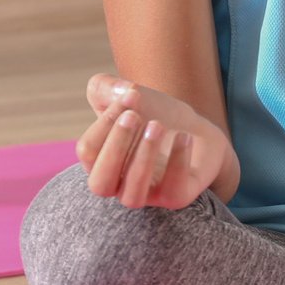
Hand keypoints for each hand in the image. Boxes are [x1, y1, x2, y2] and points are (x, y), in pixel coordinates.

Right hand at [75, 74, 228, 209]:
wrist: (197, 132)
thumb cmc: (156, 116)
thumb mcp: (130, 95)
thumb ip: (108, 88)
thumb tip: (110, 88)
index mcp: (100, 161)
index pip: (88, 152)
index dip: (105, 122)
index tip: (130, 94)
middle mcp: (119, 184)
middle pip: (100, 183)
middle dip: (115, 148)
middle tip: (134, 115)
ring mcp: (148, 195)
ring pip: (132, 195)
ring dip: (143, 157)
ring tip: (158, 125)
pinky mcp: (176, 196)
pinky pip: (173, 193)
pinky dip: (177, 163)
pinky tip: (185, 136)